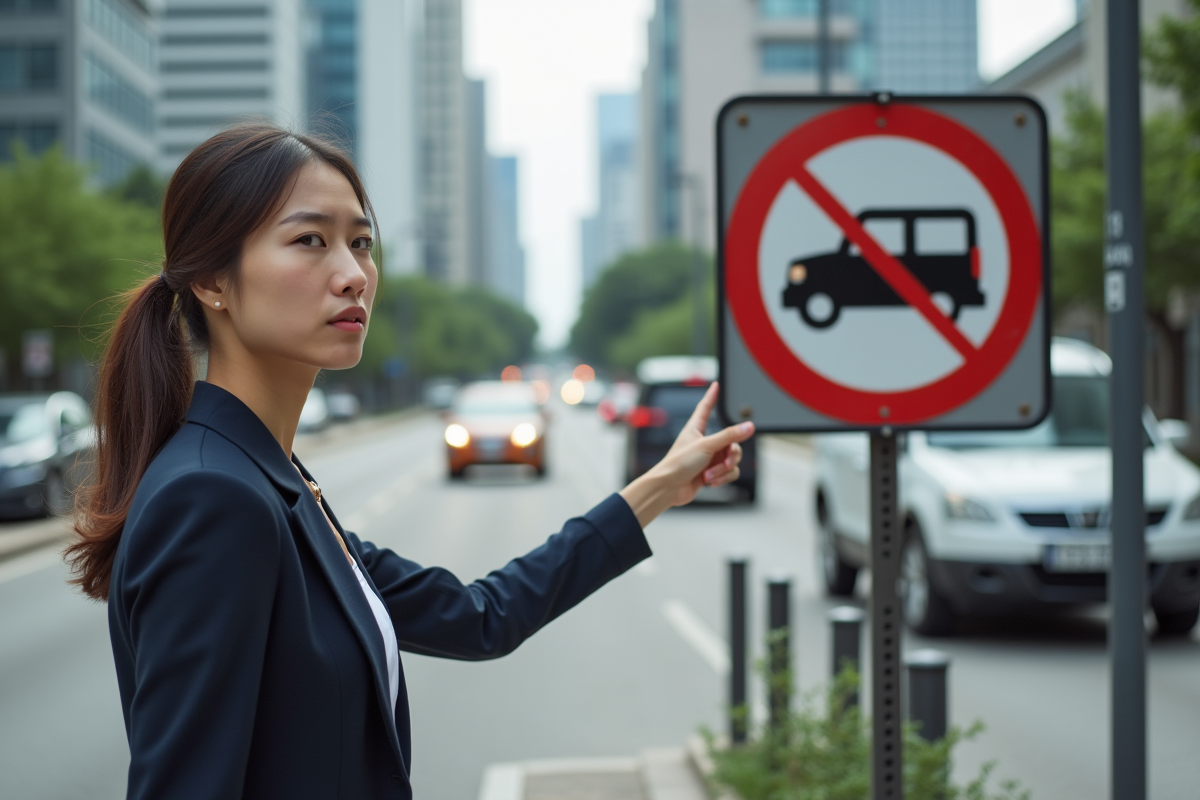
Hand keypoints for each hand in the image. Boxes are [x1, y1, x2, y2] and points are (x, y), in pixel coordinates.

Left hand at [619, 382, 755, 527]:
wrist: (669, 489)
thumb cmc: (679, 463)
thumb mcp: (706, 446)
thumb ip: (730, 436)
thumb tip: (749, 426)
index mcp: (696, 429)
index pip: (706, 407)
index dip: (711, 396)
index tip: (715, 385)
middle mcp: (704, 442)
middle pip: (731, 440)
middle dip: (731, 454)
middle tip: (726, 460)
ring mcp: (709, 458)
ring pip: (732, 459)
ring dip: (723, 469)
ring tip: (710, 475)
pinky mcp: (711, 472)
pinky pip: (729, 473)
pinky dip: (722, 478)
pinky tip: (711, 482)